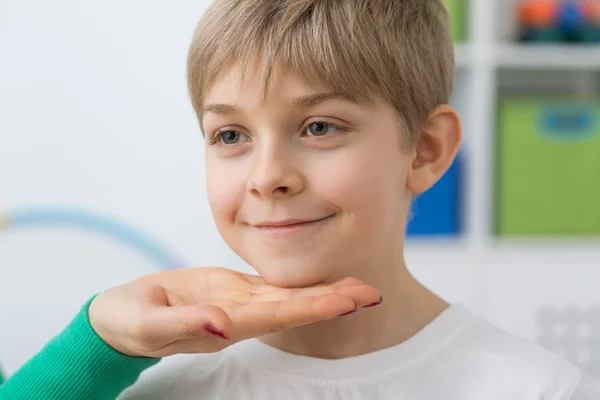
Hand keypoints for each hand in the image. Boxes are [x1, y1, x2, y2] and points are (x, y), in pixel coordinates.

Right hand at [88, 267, 380, 357]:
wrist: (120, 318)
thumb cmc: (129, 322)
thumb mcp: (147, 323)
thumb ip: (183, 324)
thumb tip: (221, 326)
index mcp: (224, 324)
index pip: (277, 315)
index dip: (312, 307)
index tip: (347, 302)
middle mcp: (240, 316)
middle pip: (294, 307)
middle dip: (333, 300)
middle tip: (372, 292)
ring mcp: (238, 304)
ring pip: (289, 296)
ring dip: (324, 291)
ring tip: (360, 285)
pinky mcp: (231, 291)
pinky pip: (272, 286)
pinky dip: (300, 282)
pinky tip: (322, 278)